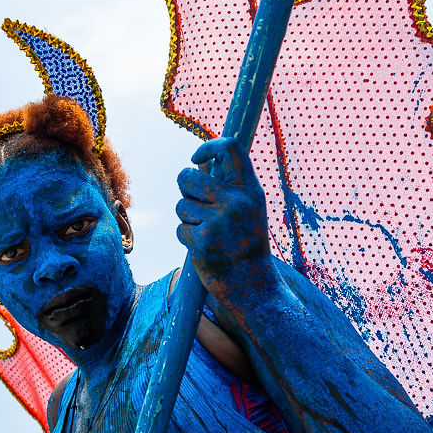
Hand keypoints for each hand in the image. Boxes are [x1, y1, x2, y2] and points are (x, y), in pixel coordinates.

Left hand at [176, 137, 269, 289]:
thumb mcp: (247, 208)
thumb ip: (226, 185)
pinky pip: (180, 228)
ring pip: (181, 206)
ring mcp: (219, 222)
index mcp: (250, 190)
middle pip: (188, 177)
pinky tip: (205, 247)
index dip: (208, 147)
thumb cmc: (246, 243)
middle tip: (195, 202)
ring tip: (208, 231)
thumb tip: (199, 163)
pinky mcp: (203, 241)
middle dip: (184, 188)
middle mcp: (236, 202)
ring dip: (187, 218)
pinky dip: (187, 238)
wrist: (253, 286)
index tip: (197, 158)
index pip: (230, 148)